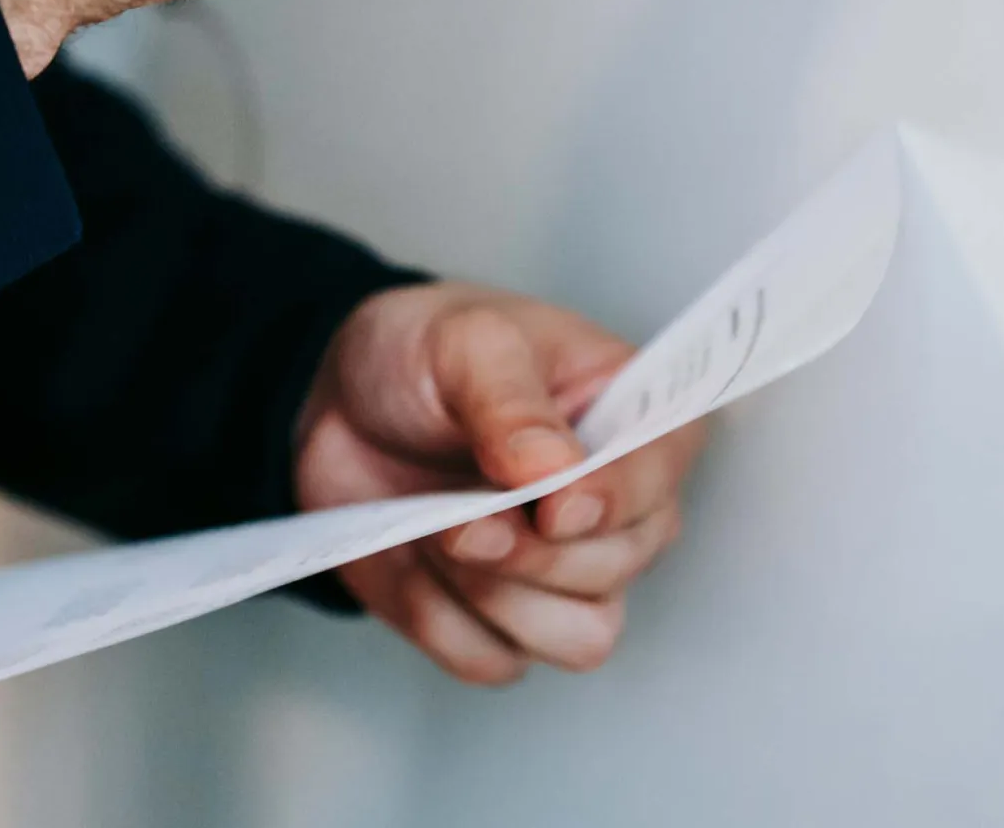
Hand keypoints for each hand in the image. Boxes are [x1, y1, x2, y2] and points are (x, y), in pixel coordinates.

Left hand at [295, 283, 708, 682]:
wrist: (343, 402)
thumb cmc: (427, 354)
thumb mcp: (466, 343)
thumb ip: (511, 402)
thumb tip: (556, 471)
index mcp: (637, 425)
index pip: (660, 483)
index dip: (611, 504)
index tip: (551, 506)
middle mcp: (620, 511)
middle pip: (614, 572)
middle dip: (527, 553)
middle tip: (458, 516)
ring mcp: (567, 575)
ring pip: (577, 639)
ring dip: (493, 595)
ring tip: (436, 531)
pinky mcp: (501, 620)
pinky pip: (494, 660)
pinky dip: (441, 621)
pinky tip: (413, 560)